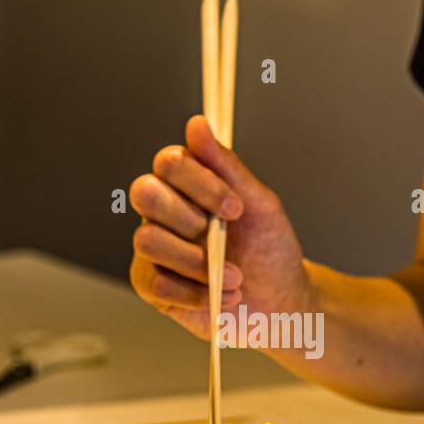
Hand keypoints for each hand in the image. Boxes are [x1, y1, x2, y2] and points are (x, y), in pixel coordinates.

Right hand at [128, 115, 312, 338]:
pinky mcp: (151, 285)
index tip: (236, 209)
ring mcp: (153, 248)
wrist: (278, 300)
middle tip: (225, 239)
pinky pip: (155, 282)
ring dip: (197, 263)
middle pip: (145, 193)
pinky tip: (222, 297)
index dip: (200, 184)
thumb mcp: (259, 204)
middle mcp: (163, 212)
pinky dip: (194, 293)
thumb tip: (196, 123)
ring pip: (148, 240)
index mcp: (186, 184)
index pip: (168, 163)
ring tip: (235, 279)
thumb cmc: (268, 248)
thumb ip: (227, 165)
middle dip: (190, 219)